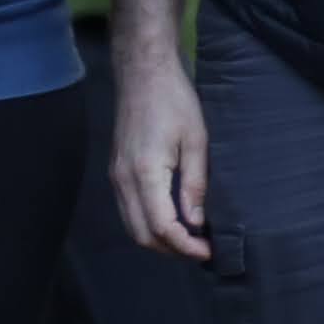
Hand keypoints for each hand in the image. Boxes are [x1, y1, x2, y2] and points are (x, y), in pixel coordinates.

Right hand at [110, 41, 210, 260]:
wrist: (143, 73)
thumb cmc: (174, 100)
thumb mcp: (195, 141)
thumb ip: (195, 185)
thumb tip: (196, 223)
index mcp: (145, 173)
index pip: (162, 227)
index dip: (185, 246)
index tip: (208, 250)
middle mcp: (124, 180)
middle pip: (142, 235)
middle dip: (172, 250)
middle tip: (201, 249)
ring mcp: (116, 176)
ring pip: (132, 226)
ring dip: (159, 240)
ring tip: (189, 239)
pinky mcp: (116, 171)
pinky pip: (128, 211)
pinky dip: (148, 225)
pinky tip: (171, 220)